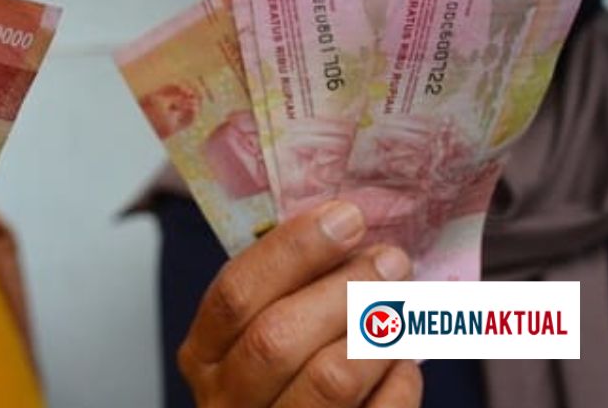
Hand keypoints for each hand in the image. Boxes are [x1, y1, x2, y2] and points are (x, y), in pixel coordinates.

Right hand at [178, 201, 422, 406]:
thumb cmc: (281, 376)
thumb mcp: (260, 328)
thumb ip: (287, 288)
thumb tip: (347, 227)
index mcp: (204, 353)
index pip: (235, 293)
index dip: (292, 251)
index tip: (345, 218)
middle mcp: (226, 399)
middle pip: (277, 337)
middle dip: (342, 290)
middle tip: (390, 259)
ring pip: (327, 381)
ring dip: (375, 332)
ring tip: (404, 302)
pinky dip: (399, 383)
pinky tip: (404, 359)